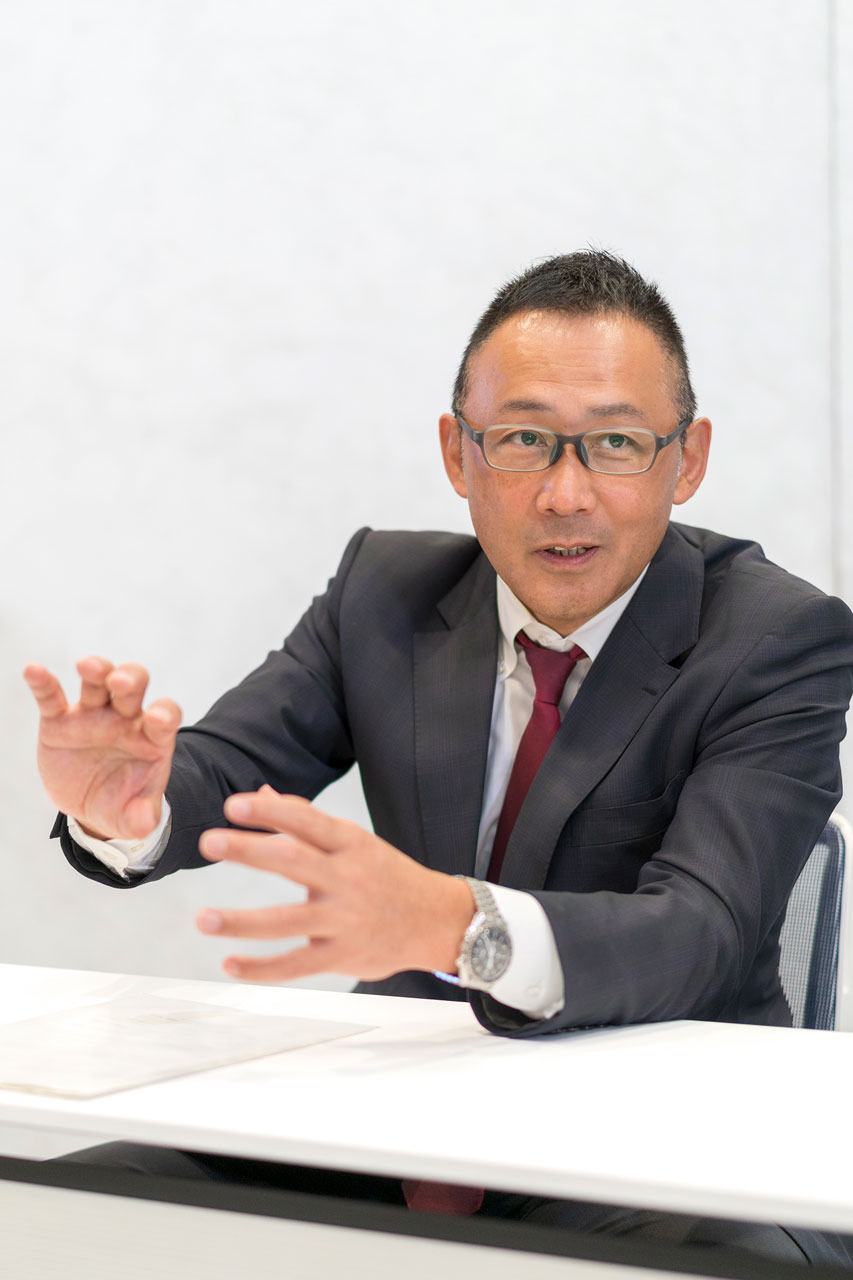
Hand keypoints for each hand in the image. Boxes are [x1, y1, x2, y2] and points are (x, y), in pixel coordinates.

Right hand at [23, 656, 181, 839]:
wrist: (90, 808)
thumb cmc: (121, 805)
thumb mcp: (133, 818)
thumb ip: (142, 818)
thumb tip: (144, 822)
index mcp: (151, 738)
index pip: (165, 715)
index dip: (164, 714)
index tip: (158, 719)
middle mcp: (124, 719)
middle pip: (132, 687)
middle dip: (129, 680)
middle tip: (120, 683)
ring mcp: (92, 716)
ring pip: (97, 683)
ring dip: (95, 670)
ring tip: (87, 666)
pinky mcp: (59, 721)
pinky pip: (52, 697)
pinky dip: (43, 683)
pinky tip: (34, 671)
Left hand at [196, 787, 475, 982]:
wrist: (435, 921)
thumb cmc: (386, 874)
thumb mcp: (354, 842)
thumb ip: (307, 820)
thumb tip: (261, 793)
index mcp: (350, 844)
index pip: (307, 822)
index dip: (271, 812)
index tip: (233, 805)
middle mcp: (348, 879)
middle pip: (293, 862)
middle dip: (249, 851)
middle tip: (208, 841)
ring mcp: (345, 920)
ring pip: (287, 921)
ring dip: (242, 922)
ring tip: (202, 918)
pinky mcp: (342, 957)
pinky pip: (297, 965)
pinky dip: (262, 968)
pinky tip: (229, 965)